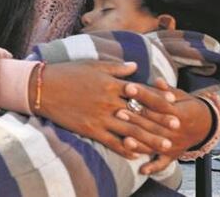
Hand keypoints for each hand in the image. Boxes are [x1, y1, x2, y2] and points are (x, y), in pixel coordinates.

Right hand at [38, 61, 178, 159]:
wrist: (42, 87)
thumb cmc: (67, 72)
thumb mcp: (93, 65)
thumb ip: (116, 67)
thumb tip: (136, 67)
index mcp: (110, 83)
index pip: (140, 91)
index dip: (158, 97)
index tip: (173, 102)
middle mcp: (108, 101)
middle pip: (140, 113)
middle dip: (160, 121)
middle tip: (177, 127)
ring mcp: (99, 116)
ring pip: (130, 130)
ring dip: (149, 138)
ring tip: (165, 145)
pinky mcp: (89, 129)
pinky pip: (111, 141)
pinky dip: (124, 149)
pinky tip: (136, 154)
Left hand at [114, 78, 214, 174]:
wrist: (206, 125)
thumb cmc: (187, 106)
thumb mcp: (181, 95)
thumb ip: (167, 90)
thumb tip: (157, 81)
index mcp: (179, 113)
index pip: (159, 103)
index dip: (144, 95)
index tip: (129, 87)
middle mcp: (177, 130)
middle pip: (154, 124)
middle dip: (136, 118)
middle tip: (118, 112)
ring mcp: (175, 144)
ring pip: (155, 144)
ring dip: (140, 142)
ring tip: (124, 139)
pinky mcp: (173, 155)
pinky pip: (162, 163)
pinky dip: (153, 167)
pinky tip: (141, 170)